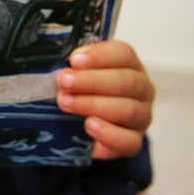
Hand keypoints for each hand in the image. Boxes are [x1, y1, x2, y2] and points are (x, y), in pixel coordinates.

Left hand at [56, 40, 153, 158]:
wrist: (86, 127)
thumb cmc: (82, 90)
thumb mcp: (78, 73)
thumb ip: (73, 66)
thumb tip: (52, 59)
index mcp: (129, 65)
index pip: (123, 54)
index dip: (99, 55)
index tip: (74, 60)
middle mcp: (141, 88)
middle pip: (125, 81)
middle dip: (91, 81)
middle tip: (64, 81)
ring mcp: (141, 116)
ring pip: (127, 110)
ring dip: (93, 104)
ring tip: (66, 103)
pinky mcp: (135, 141)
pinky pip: (129, 141)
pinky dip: (108, 133)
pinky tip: (89, 125)